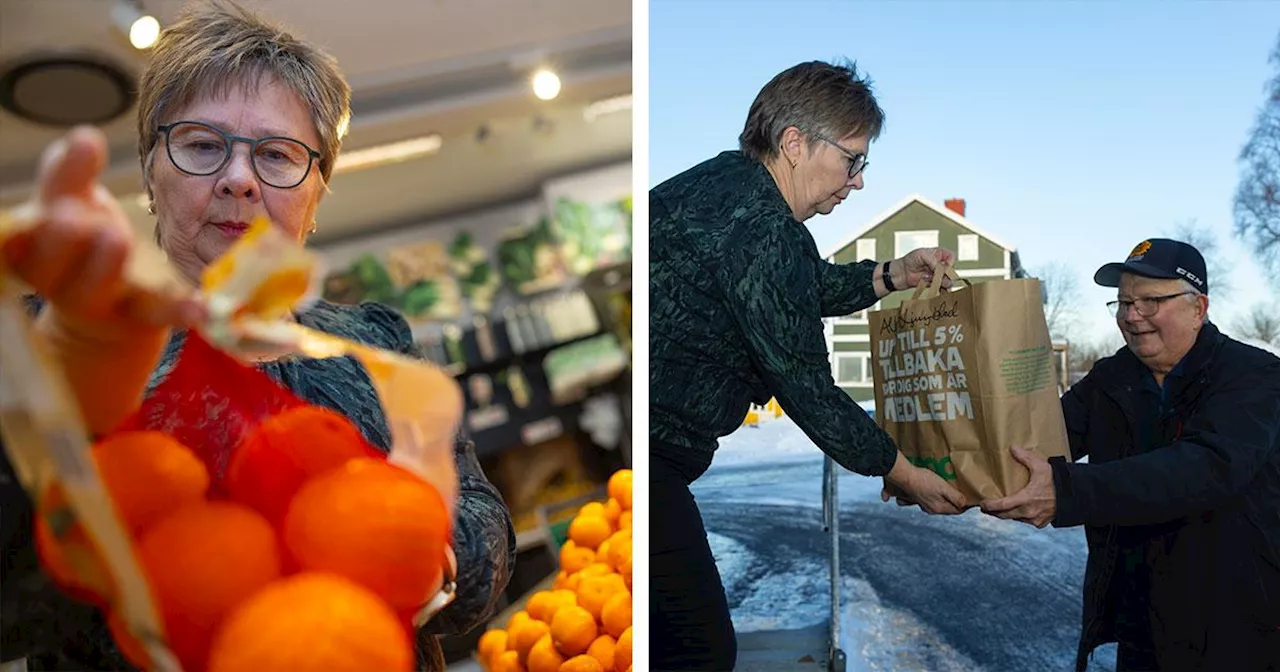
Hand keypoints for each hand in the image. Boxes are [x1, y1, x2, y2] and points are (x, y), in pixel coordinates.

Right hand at [1, 126, 202, 335]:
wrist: (99, 318)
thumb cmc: (79, 244)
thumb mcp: (69, 204)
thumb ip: (70, 173)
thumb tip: (84, 136)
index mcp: (30, 247)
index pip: (17, 234)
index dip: (23, 225)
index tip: (38, 202)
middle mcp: (56, 278)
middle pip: (47, 261)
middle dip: (61, 237)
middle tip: (74, 215)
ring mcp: (96, 301)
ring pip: (92, 288)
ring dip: (103, 265)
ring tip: (116, 238)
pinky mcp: (136, 318)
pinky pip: (154, 314)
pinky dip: (175, 309)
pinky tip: (197, 306)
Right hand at [883, 453, 965, 513]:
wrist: (905, 476)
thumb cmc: (924, 480)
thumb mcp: (943, 487)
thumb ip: (955, 497)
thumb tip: (965, 504)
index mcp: (939, 508)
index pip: (957, 510)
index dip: (965, 505)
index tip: (970, 497)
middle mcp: (932, 509)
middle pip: (949, 508)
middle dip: (956, 501)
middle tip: (961, 491)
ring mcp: (924, 505)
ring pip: (940, 504)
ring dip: (946, 498)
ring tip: (950, 489)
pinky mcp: (919, 499)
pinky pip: (932, 500)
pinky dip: (937, 497)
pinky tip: (936, 490)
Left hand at [894, 247, 955, 289]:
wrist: (900, 273)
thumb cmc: (908, 260)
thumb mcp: (921, 255)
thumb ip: (933, 261)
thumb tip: (941, 269)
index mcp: (939, 254)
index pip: (951, 257)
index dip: (949, 262)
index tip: (943, 266)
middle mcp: (939, 264)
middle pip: (951, 270)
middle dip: (945, 273)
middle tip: (936, 275)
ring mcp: (937, 274)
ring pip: (947, 280)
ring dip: (941, 281)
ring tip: (930, 279)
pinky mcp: (933, 284)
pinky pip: (940, 287)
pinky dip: (937, 287)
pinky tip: (929, 284)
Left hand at [980, 446, 1055, 527]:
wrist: (1076, 495)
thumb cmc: (1058, 481)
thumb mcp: (1040, 466)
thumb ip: (1025, 457)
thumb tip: (1012, 448)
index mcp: (1026, 499)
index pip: (1002, 506)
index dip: (990, 506)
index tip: (982, 504)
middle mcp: (1029, 512)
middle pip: (1005, 516)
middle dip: (994, 512)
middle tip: (986, 508)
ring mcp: (1035, 519)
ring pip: (1015, 519)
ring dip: (1007, 515)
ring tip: (1000, 509)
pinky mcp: (1041, 523)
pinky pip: (1026, 522)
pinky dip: (1020, 517)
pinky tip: (1017, 511)